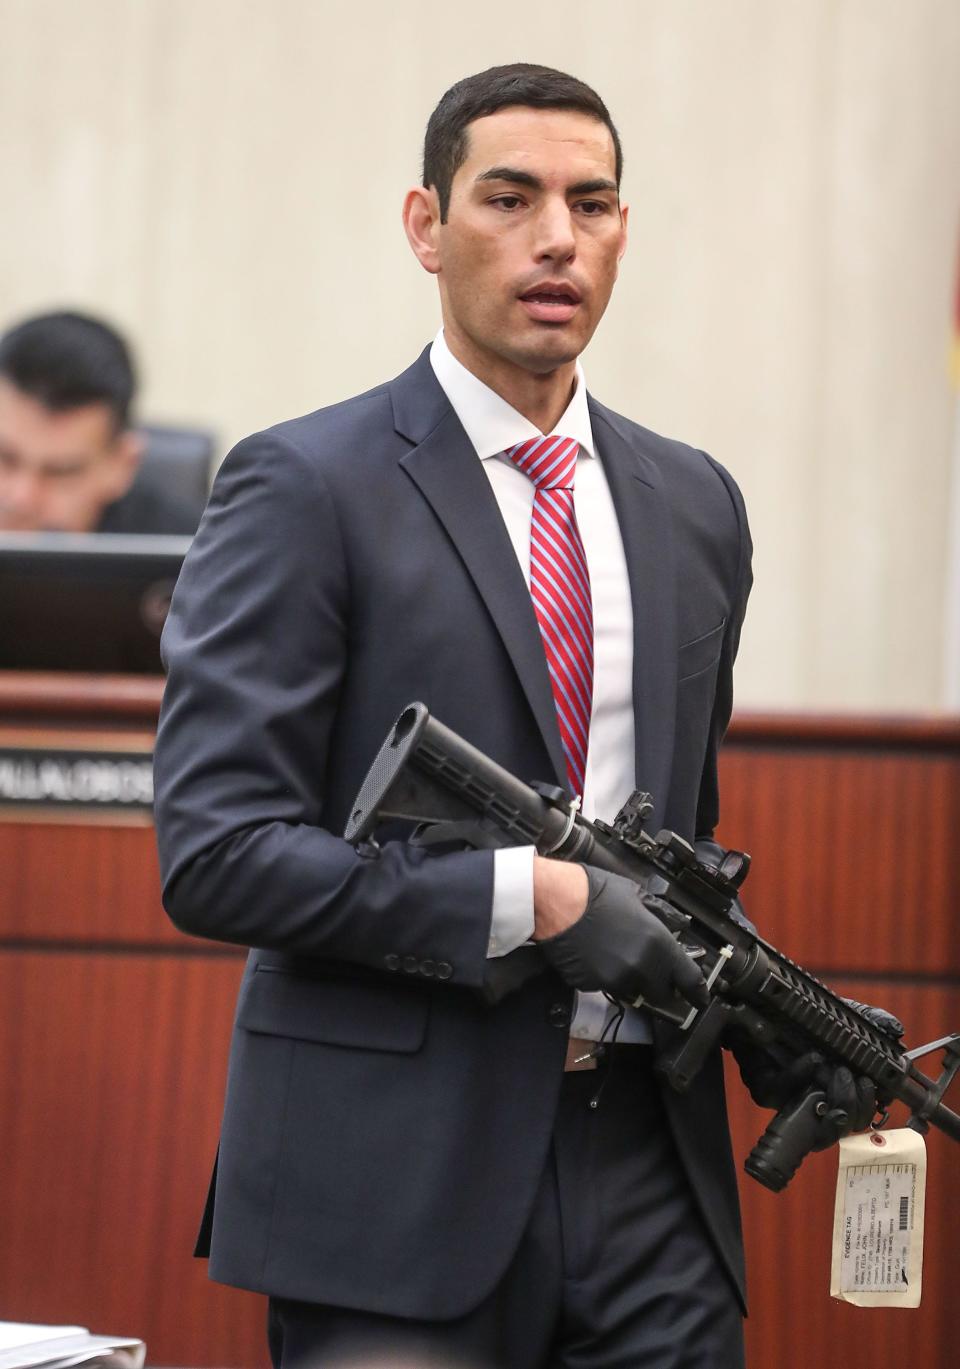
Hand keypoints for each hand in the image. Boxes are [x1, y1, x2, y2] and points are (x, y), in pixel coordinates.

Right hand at [535, 865, 708, 1013]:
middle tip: (653, 970)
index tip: (700, 998)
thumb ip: (661, 916)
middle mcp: (640, 967)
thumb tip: (678, 926)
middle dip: (660, 984)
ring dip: (634, 982)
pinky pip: (608, 987)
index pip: (688, 979)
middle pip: (661, 992)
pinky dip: (609, 977)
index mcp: (657, 943)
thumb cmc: (597, 891)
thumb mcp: (637, 895)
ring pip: (634, 992)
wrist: (556, 901)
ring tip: (620, 958)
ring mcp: (615, 979)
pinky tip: (599, 956)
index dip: (697, 992)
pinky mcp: (592, 985)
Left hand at [728, 997, 904, 1144]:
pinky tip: (812, 1059)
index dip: (870, 1109)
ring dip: (837, 1099)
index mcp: (834, 1091)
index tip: (880, 1090)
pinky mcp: (765, 1089)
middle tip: (860, 1079)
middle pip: (842, 1130)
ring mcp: (789, 1099)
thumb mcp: (842, 1017)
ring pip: (814, 1126)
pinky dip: (799, 1075)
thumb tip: (895, 1031)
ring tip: (841, 1070)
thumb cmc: (804, 1019)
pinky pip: (781, 1092)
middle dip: (858, 1107)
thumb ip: (869, 1023)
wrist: (761, 1009)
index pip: (858, 1117)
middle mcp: (813, 1101)